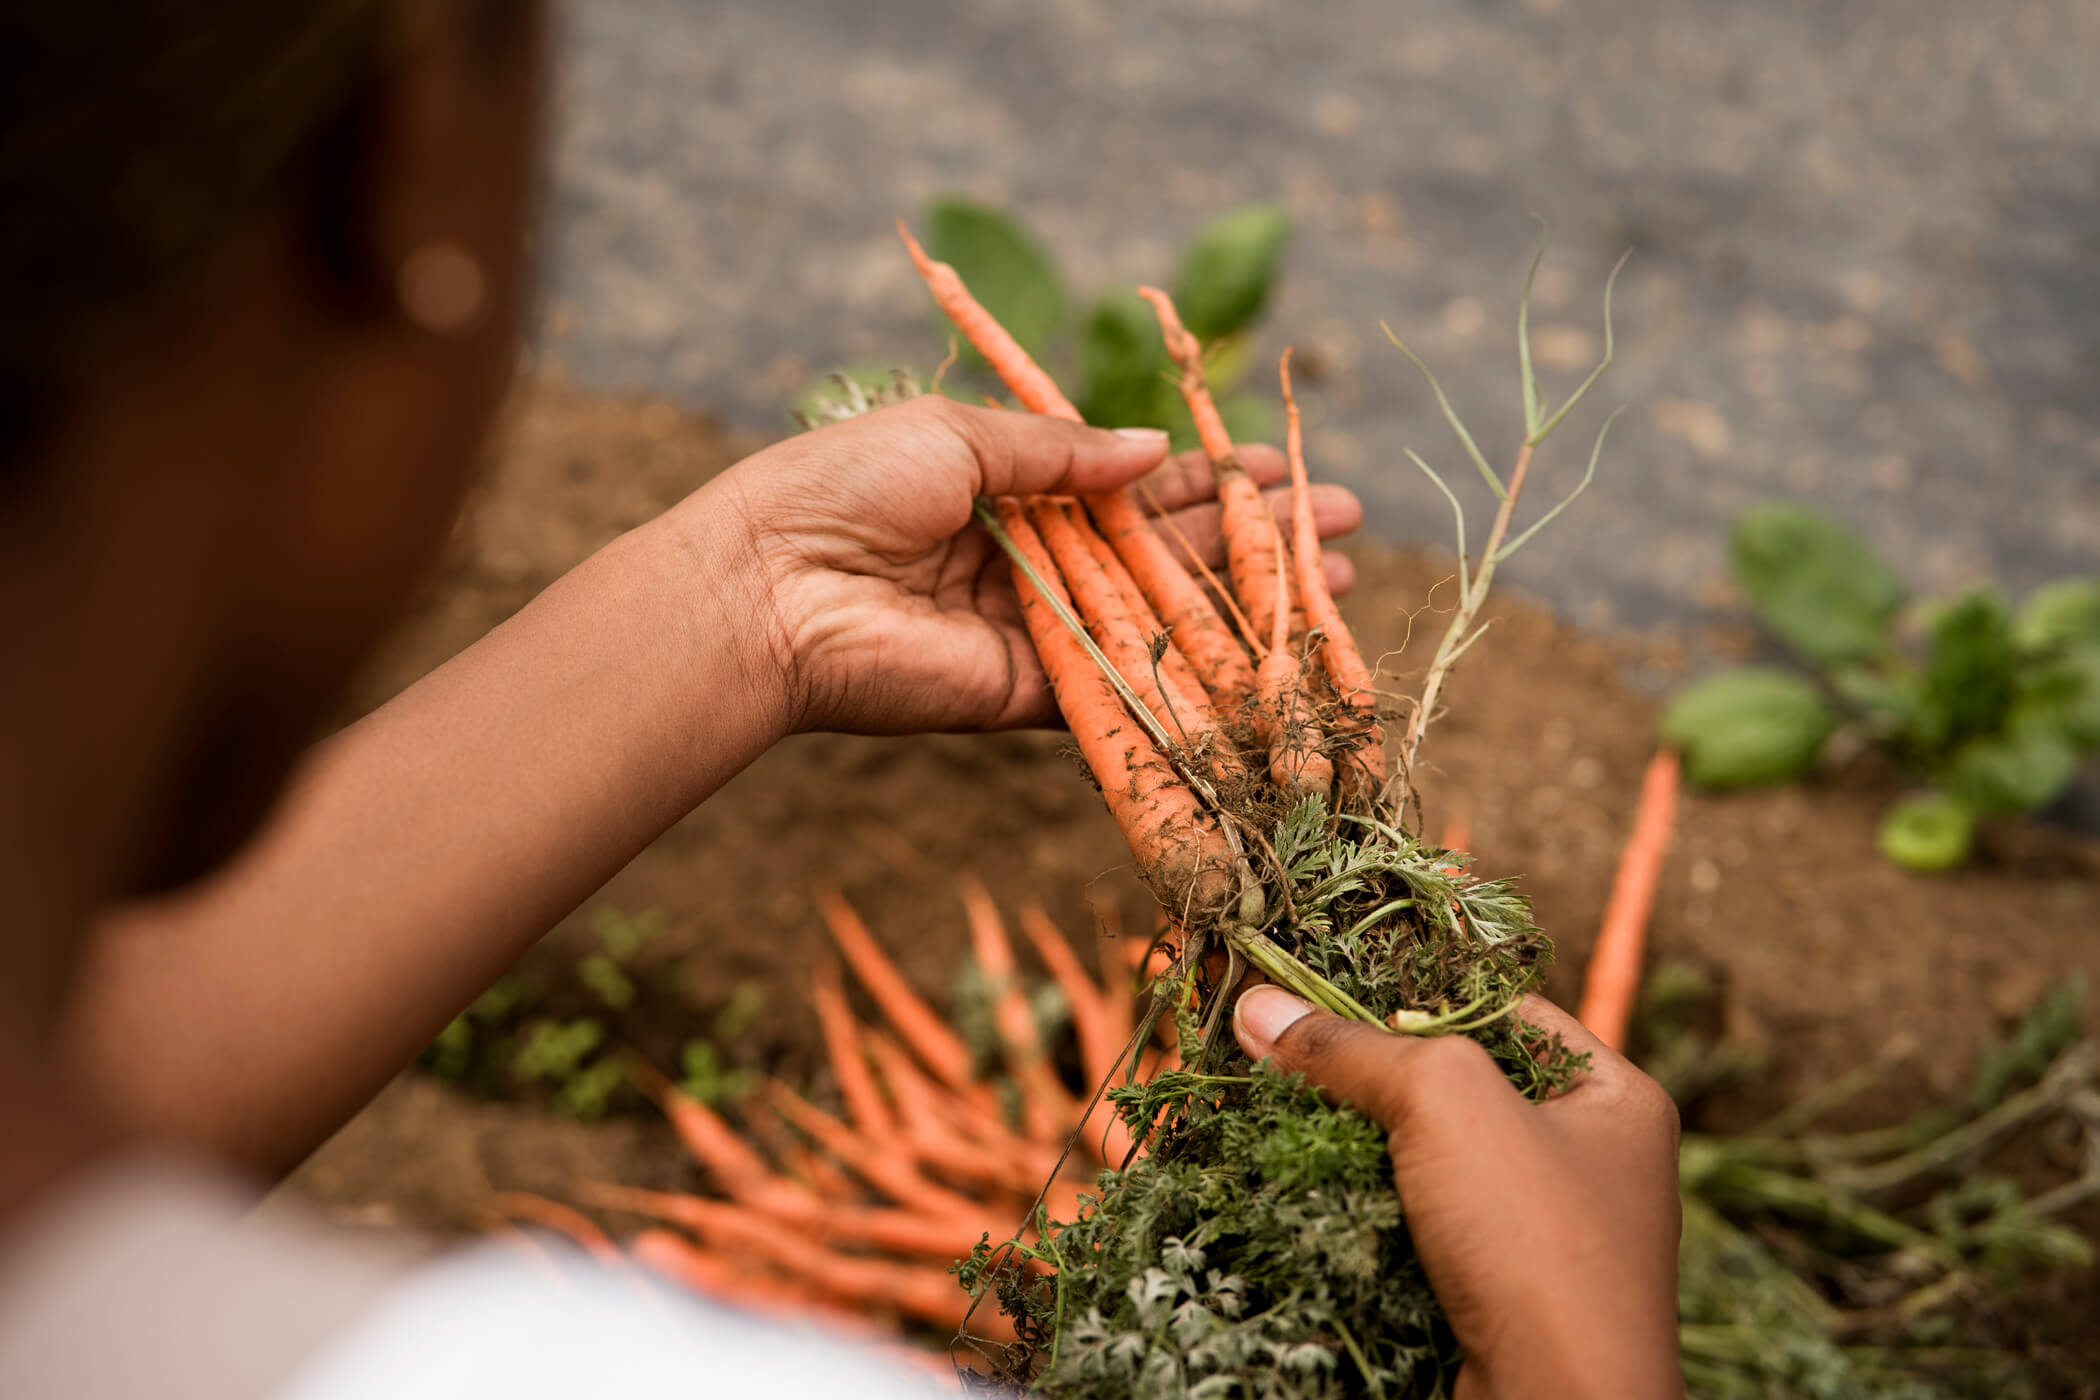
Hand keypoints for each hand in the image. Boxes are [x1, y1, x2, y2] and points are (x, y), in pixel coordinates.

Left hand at [700, 395, 1364, 734]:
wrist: (768, 587)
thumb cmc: (843, 487)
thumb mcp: (959, 435)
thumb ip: (1062, 450)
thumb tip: (1159, 448)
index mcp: (1010, 488)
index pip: (1132, 483)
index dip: (1207, 477)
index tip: (1281, 470)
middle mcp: (1034, 560)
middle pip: (1165, 550)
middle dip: (1253, 537)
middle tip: (1341, 523)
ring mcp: (1038, 630)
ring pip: (1161, 617)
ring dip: (1247, 602)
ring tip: (1336, 584)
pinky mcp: (1030, 695)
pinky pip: (1122, 686)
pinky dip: (1193, 673)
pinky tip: (1267, 658)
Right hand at [1234, 987, 1683, 1399]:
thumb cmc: (1533, 1240)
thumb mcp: (1443, 1104)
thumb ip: (1351, 1048)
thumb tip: (1256, 1007)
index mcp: (1615, 1097)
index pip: (1500, 1009)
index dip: (1412, 991)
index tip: (1321, 985)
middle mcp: (1592, 1162)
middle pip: (1459, 1085)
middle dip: (1373, 1072)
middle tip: (1286, 1049)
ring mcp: (1546, 1237)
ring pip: (1434, 1163)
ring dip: (1361, 1145)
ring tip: (1280, 1112)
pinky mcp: (1499, 1298)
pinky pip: (1423, 1230)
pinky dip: (1367, 1210)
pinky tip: (1308, 1190)